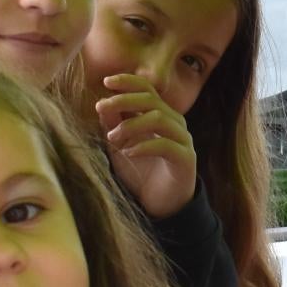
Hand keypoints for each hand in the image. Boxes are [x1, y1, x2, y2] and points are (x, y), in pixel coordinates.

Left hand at [97, 73, 199, 219]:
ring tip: (111, 138)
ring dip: (131, 124)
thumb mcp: (121, 147)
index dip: (128, 81)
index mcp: (161, 115)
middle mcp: (175, 123)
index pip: (147, 89)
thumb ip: (114, 126)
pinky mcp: (185, 159)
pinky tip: (128, 153)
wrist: (161, 205)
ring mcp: (183, 140)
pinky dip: (144, 146)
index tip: (106, 81)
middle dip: (124, 100)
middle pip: (151, 100)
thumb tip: (102, 105)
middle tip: (101, 108)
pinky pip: (166, 145)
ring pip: (159, 118)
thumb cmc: (141, 173)